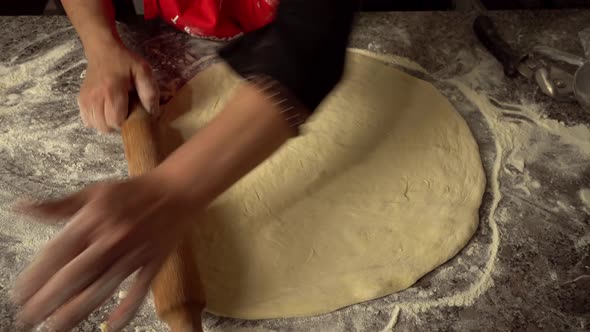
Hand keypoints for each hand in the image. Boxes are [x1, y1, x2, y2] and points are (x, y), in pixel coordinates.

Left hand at [12, 174, 196, 330]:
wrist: (176, 190)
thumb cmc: (133, 191)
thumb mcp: (93, 192)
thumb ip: (58, 205)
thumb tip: (23, 208)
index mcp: (92, 221)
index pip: (57, 253)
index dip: (36, 276)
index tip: (20, 294)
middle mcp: (110, 239)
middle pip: (74, 276)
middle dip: (48, 300)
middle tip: (29, 318)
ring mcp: (133, 253)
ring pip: (102, 287)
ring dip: (77, 310)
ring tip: (56, 328)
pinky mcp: (153, 261)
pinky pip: (140, 289)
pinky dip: (128, 308)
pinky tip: (114, 325)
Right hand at [79, 43, 158, 132]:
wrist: (103, 50)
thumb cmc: (125, 61)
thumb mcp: (143, 71)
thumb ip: (150, 92)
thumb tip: (152, 113)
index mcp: (112, 91)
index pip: (115, 121)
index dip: (126, 122)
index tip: (132, 114)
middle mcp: (96, 97)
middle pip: (104, 127)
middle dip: (116, 125)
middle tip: (125, 114)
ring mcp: (85, 99)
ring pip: (95, 125)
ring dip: (106, 124)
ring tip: (115, 113)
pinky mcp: (81, 99)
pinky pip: (87, 121)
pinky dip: (96, 121)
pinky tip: (105, 112)